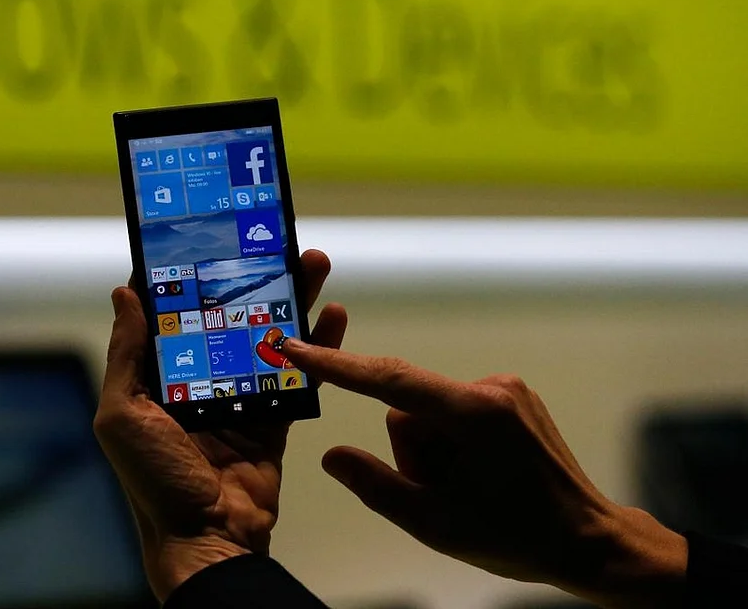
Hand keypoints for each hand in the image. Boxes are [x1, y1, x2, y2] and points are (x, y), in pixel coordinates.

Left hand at [94, 250, 346, 600]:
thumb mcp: (123, 415)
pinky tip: (334, 314)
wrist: (208, 540)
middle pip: (228, 316)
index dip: (188, 276)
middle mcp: (198, 379)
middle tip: (273, 242)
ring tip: (312, 263)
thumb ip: (128, 355)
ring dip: (291, 300)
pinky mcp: (273, 416)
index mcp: (158, 376)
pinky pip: (298, 374)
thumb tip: (123, 294)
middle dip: (251, 278)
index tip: (205, 239)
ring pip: (267, 337)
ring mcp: (239, 396)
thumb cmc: (154, 481)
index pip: (172, 313)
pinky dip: (318, 345)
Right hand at [281, 342, 687, 608]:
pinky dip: (454, 441)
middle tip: (442, 493)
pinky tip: (482, 474)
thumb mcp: (435, 524)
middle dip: (412, 450)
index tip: (297, 347)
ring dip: (434, 449)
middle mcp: (490, 388)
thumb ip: (375, 486)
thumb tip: (332, 456)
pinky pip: (456, 410)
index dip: (337, 365)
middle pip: (409, 407)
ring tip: (469, 488)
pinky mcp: (513, 396)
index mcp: (472, 415)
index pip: (389, 380)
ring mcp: (506, 388)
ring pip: (431, 411)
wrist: (590, 540)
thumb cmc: (516, 536)